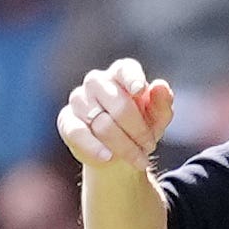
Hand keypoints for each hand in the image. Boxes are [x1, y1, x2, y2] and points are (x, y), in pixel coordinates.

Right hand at [57, 59, 173, 171]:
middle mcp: (97, 81)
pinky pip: (77, 133)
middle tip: (149, 146)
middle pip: (119, 106)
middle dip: (139, 131)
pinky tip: (108, 157)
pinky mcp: (66, 119)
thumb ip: (162, 102)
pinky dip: (94, 147)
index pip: (126, 70)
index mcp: (121, 73)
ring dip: (123, 146)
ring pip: (102, 124)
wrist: (118, 152)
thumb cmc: (140, 127)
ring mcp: (79, 99)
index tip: (139, 91)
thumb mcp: (157, 118)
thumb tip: (160, 86)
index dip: (132, 79)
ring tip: (137, 158)